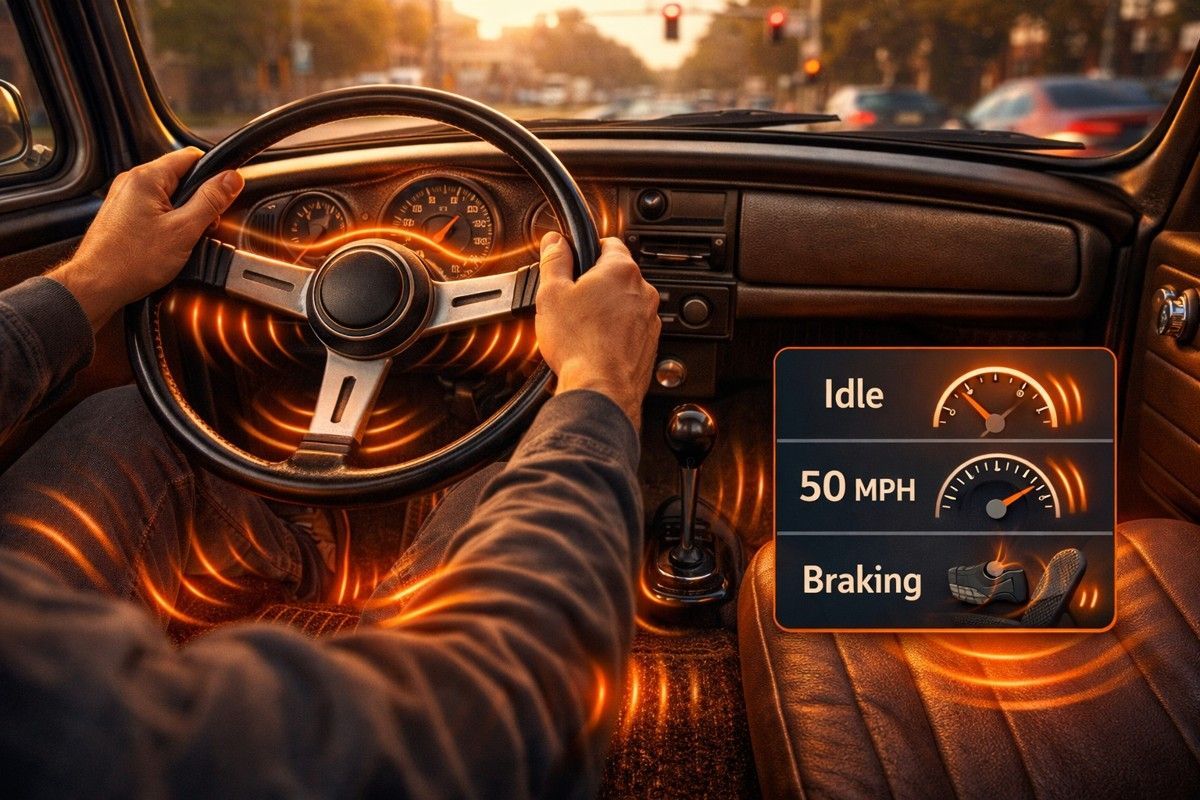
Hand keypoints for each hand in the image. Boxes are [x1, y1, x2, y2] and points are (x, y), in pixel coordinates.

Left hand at [47, 148, 243, 330]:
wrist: (95, 286)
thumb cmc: (129, 262)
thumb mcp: (184, 231)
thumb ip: (210, 201)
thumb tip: (231, 179)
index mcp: (146, 178)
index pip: (191, 157)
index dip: (214, 175)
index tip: (224, 194)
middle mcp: (132, 182)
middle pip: (181, 178)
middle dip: (199, 201)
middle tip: (201, 227)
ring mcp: (124, 198)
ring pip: (168, 196)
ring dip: (183, 215)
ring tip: (182, 240)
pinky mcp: (122, 215)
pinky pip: (154, 210)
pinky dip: (167, 224)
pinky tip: (167, 244)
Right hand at [535, 233, 660, 427]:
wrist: (600, 389)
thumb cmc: (579, 344)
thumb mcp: (552, 293)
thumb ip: (554, 260)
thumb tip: (555, 241)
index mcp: (621, 270)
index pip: (608, 242)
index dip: (587, 249)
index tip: (574, 259)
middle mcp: (643, 291)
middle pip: (617, 275)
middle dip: (594, 283)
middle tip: (571, 299)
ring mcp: (650, 319)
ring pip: (625, 303)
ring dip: (606, 309)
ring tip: (581, 326)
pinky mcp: (649, 344)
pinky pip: (631, 329)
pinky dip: (615, 332)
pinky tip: (594, 343)